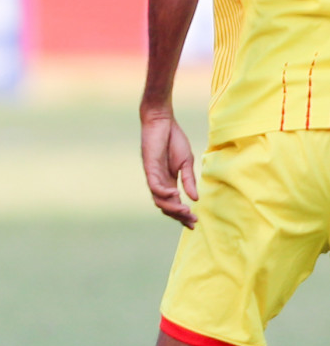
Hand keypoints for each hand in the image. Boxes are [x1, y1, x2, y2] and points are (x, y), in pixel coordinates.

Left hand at [140, 109, 198, 227]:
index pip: (174, 203)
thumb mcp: (186, 163)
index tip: (194, 223)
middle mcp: (159, 182)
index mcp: (169, 181)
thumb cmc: (173, 140)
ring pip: (159, 200)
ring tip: (185, 211)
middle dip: (179, 215)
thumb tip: (195, 198)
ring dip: (172, 207)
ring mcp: (153, 176)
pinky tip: (175, 195)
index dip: (183, 214)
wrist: (162, 122)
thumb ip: (189, 180)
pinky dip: (164, 193)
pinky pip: (155, 186)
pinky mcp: (149, 169)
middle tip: (192, 221)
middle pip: (166, 206)